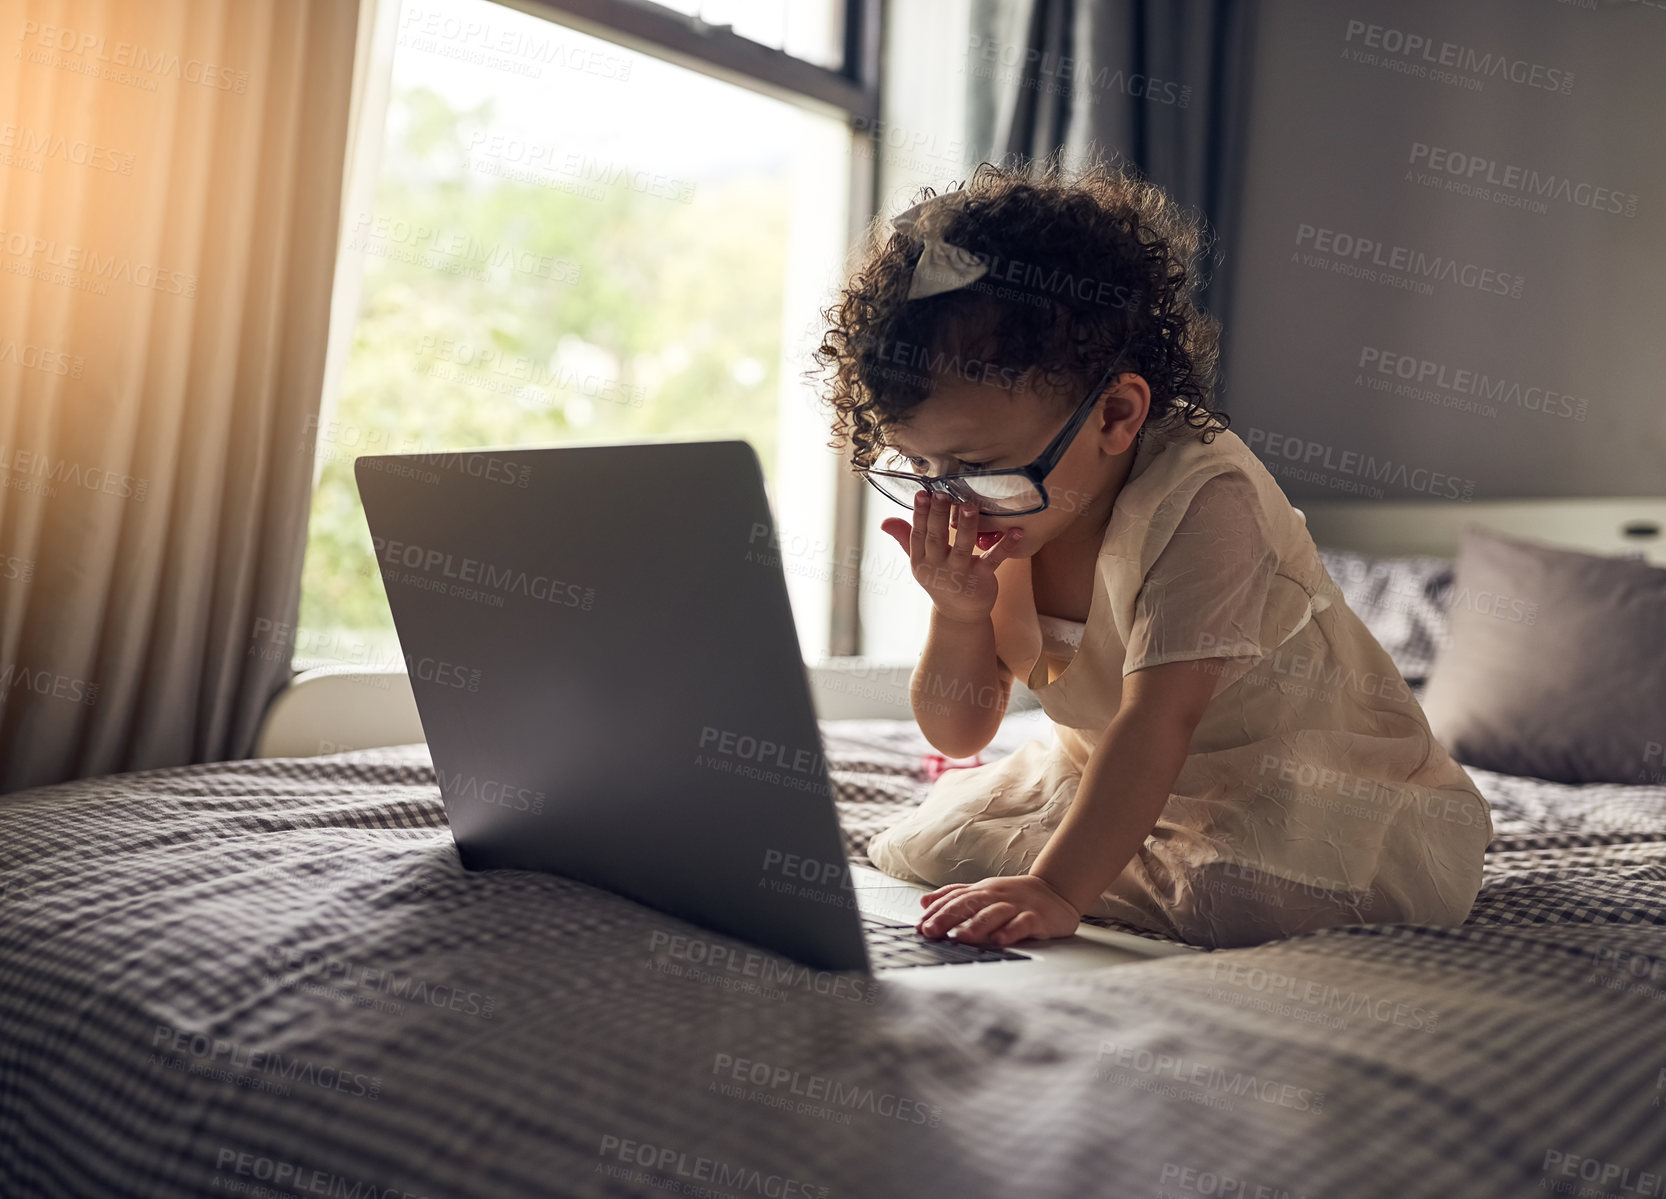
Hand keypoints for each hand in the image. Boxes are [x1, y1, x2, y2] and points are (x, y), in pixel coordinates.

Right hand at [880, 492, 1023, 624]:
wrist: (959, 615)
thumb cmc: (940, 579)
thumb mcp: (920, 561)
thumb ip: (905, 538)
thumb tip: (884, 521)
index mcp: (921, 560)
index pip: (918, 533)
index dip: (919, 513)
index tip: (922, 493)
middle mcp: (937, 568)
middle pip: (937, 538)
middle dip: (939, 515)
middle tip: (943, 494)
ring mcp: (960, 575)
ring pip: (963, 548)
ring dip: (968, 528)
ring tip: (970, 507)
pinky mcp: (981, 580)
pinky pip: (994, 560)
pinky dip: (1005, 546)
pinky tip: (1016, 531)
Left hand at [916, 874, 1080, 947]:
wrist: (1055, 892)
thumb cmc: (1015, 895)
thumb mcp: (983, 892)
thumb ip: (954, 895)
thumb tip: (924, 902)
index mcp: (982, 891)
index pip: (955, 900)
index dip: (936, 912)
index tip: (919, 926)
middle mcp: (997, 897)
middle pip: (969, 904)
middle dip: (948, 917)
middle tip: (931, 931)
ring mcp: (1017, 906)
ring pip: (994, 914)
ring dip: (977, 925)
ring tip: (961, 937)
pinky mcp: (1036, 918)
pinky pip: (1022, 924)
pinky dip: (1010, 931)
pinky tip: (999, 941)